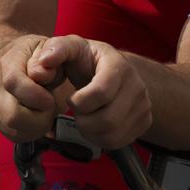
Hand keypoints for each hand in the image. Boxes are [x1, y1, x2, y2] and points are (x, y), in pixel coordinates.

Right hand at [0, 35, 61, 142]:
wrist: (20, 59)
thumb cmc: (38, 56)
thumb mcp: (50, 48)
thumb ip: (51, 55)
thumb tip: (41, 73)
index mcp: (8, 62)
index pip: (13, 83)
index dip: (34, 96)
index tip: (50, 100)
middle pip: (13, 115)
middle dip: (40, 117)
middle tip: (51, 106)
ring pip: (14, 129)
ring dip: (37, 126)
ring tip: (44, 110)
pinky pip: (13, 134)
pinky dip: (30, 131)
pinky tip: (36, 117)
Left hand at [28, 35, 152, 148]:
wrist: (109, 68)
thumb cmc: (87, 58)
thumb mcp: (70, 47)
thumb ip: (56, 49)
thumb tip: (45, 62)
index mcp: (119, 65)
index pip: (101, 93)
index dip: (79, 102)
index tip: (71, 97)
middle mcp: (137, 85)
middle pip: (109, 119)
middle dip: (83, 120)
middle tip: (76, 110)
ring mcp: (144, 105)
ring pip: (113, 134)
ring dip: (90, 131)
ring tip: (84, 116)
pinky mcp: (144, 122)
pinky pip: (119, 142)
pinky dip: (99, 139)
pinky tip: (93, 124)